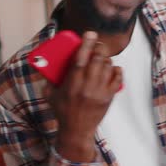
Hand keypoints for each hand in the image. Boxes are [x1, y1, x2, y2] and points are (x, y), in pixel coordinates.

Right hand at [45, 31, 122, 161]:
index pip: (80, 59)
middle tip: (97, 44)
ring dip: (105, 59)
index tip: (90, 33)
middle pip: (97, 60)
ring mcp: (99, 92)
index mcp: (71, 84)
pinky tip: (112, 69)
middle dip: (99, 48)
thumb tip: (48, 61)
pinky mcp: (109, 97)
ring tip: (101, 59)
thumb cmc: (62, 111)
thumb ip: (49, 78)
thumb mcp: (50, 94)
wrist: (76, 131)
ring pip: (107, 67)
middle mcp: (87, 86)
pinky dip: (116, 70)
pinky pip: (117, 78)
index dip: (86, 44)